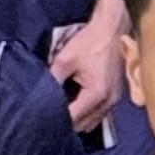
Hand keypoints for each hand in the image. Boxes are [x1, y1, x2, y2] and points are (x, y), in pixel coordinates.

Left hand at [48, 14, 124, 132]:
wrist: (113, 29)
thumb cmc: (90, 42)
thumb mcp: (65, 59)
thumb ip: (52, 79)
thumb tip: (39, 95)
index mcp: (96, 94)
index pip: (73, 118)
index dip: (56, 120)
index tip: (41, 119)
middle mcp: (108, 102)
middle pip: (83, 125)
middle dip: (67, 123)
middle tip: (48, 118)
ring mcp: (114, 100)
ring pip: (92, 122)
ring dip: (78, 121)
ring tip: (61, 114)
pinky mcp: (116, 95)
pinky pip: (100, 114)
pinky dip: (88, 114)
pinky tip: (75, 106)